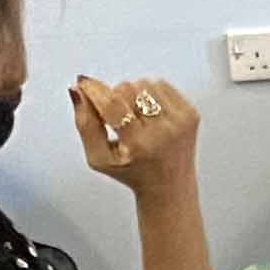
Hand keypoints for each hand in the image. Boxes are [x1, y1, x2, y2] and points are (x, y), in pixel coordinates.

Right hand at [72, 76, 201, 200]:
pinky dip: (150, 93)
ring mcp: (180, 122)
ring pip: (145, 84)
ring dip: (133, 94)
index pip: (112, 105)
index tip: (84, 83)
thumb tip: (77, 90)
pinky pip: (162, 85)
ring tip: (134, 116)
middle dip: (115, 96)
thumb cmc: (131, 172)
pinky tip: (149, 114)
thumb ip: (85, 124)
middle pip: (128, 89)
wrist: (169, 186)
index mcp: (140, 145)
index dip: (95, 91)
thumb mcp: (99, 158)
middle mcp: (164, 132)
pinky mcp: (191, 114)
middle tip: (116, 116)